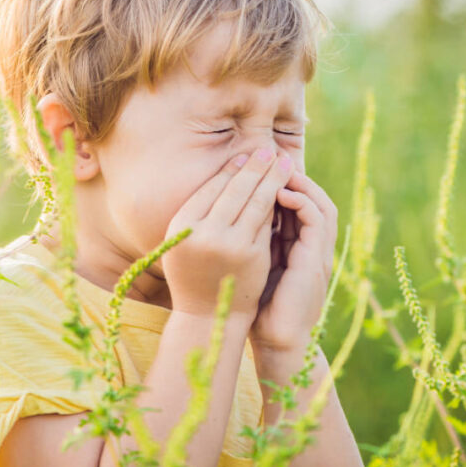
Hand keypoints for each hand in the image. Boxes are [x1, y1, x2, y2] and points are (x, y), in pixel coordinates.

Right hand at [162, 148, 295, 319]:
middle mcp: (204, 232)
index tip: (244, 155)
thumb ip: (199, 212)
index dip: (230, 170)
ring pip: (256, 202)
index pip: (211, 188)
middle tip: (268, 149)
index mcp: (181, 225)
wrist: (207, 317)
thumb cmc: (193, 274)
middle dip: (255, 166)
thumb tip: (230, 171)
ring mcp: (230, 244)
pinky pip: (267, 222)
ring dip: (271, 178)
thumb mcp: (184, 241)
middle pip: (235, 189)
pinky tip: (285, 189)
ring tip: (283, 162)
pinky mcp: (252, 255)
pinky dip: (277, 203)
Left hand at [250, 170, 337, 354]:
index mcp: (300, 247)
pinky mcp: (317, 261)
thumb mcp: (254, 266)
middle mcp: (313, 247)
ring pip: (320, 204)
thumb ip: (251, 241)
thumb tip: (227, 215)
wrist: (276, 342)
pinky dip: (301, 202)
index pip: (298, 203)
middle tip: (269, 157)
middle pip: (313, 197)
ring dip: (300, 183)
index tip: (258, 167)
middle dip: (293, 176)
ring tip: (276, 169)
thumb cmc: (258, 308)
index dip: (282, 183)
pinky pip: (317, 220)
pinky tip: (279, 194)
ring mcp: (318, 253)